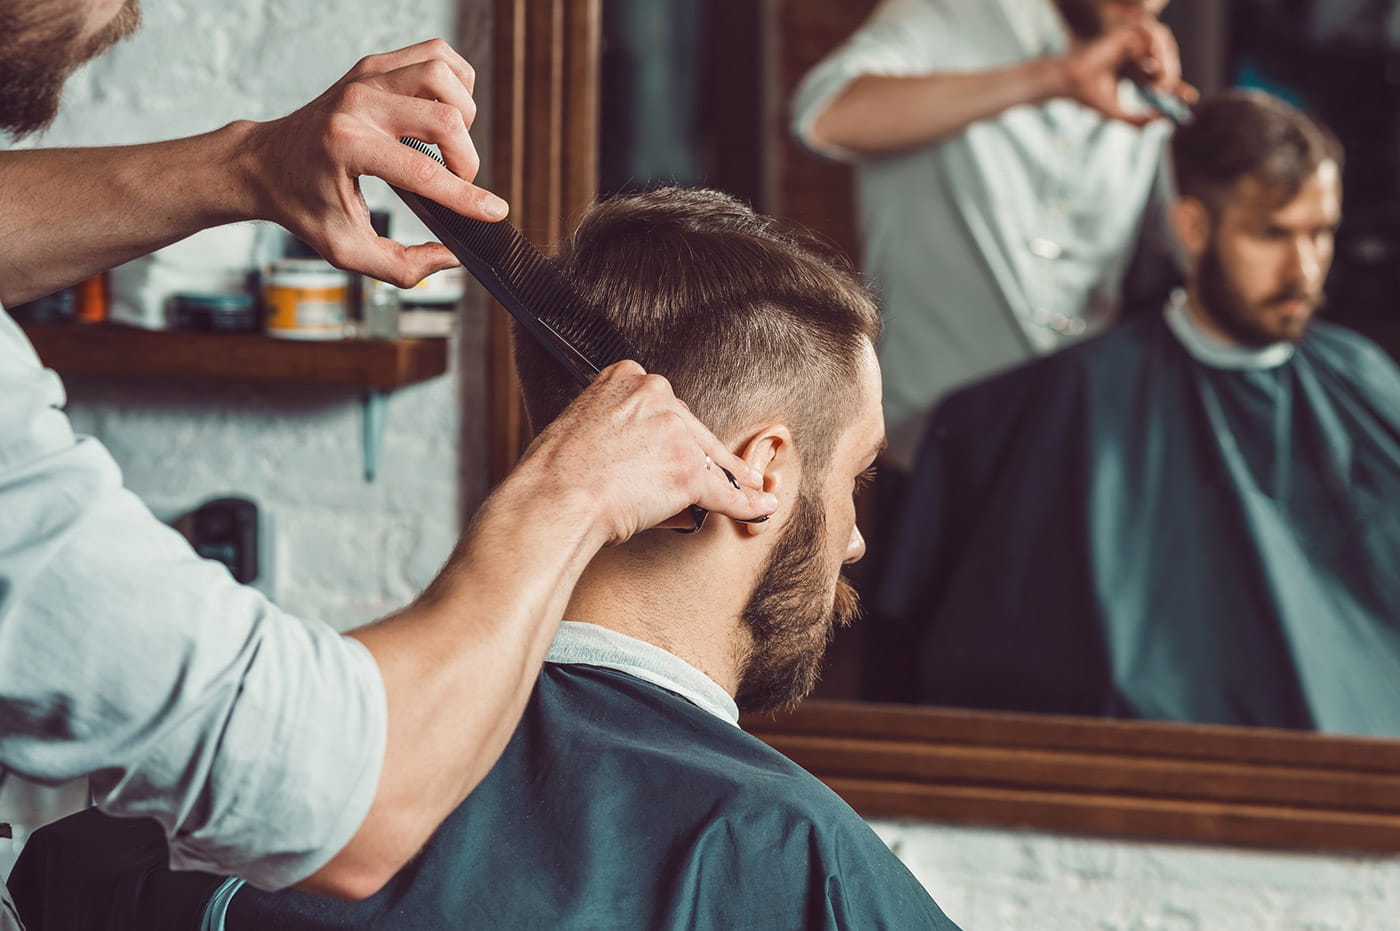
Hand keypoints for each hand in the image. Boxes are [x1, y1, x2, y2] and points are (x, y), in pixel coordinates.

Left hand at [239, 39, 506, 287]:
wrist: (264, 162)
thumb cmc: (302, 205)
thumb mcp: (346, 250)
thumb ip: (402, 266)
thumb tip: (451, 257)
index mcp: (346, 146)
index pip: (425, 172)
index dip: (468, 197)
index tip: (495, 212)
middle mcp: (358, 103)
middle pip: (445, 118)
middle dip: (467, 159)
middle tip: (459, 182)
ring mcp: (367, 78)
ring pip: (444, 76)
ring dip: (464, 114)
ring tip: (452, 144)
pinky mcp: (374, 66)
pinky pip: (435, 56)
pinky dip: (455, 81)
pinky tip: (447, 110)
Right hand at [511, 361, 778, 545]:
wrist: (553, 503)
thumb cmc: (552, 476)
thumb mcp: (579, 425)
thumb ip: (614, 426)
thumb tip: (639, 454)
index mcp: (625, 376)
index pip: (665, 407)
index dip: (673, 436)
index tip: (676, 449)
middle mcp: (655, 394)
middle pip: (693, 431)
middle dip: (702, 458)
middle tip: (717, 477)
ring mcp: (675, 432)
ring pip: (710, 460)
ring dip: (725, 481)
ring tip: (746, 491)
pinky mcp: (688, 471)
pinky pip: (725, 492)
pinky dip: (746, 504)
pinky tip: (761, 505)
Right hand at [1060, 20, 1197, 125]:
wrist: (1071, 84)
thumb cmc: (1089, 97)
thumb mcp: (1118, 114)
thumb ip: (1139, 120)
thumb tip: (1164, 121)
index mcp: (1130, 71)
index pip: (1159, 76)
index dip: (1177, 87)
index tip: (1190, 98)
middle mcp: (1131, 55)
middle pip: (1164, 59)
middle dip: (1172, 74)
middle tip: (1168, 90)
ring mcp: (1129, 44)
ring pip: (1162, 46)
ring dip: (1168, 63)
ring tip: (1161, 81)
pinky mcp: (1126, 35)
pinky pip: (1152, 36)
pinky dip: (1158, 49)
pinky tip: (1154, 66)